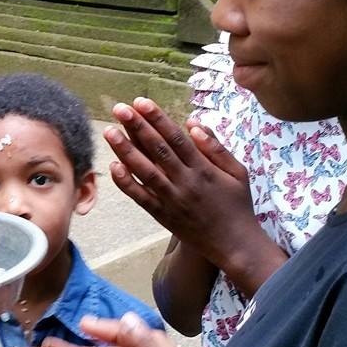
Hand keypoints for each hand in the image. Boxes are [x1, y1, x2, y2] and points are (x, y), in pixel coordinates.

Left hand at [104, 98, 285, 290]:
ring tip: (109, 132)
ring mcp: (172, 199)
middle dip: (137, 127)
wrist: (235, 244)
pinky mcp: (162, 215)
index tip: (142, 102)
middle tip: (119, 108)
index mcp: (204, 169)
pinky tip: (113, 167)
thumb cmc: (237, 205)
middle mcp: (186, 182)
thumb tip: (193, 124)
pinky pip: (141, 198)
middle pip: (158, 150)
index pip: (176, 138)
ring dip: (126, 151)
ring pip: (145, 171)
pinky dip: (126, 183)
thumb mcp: (237, 172)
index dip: (158, 119)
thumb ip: (216, 147)